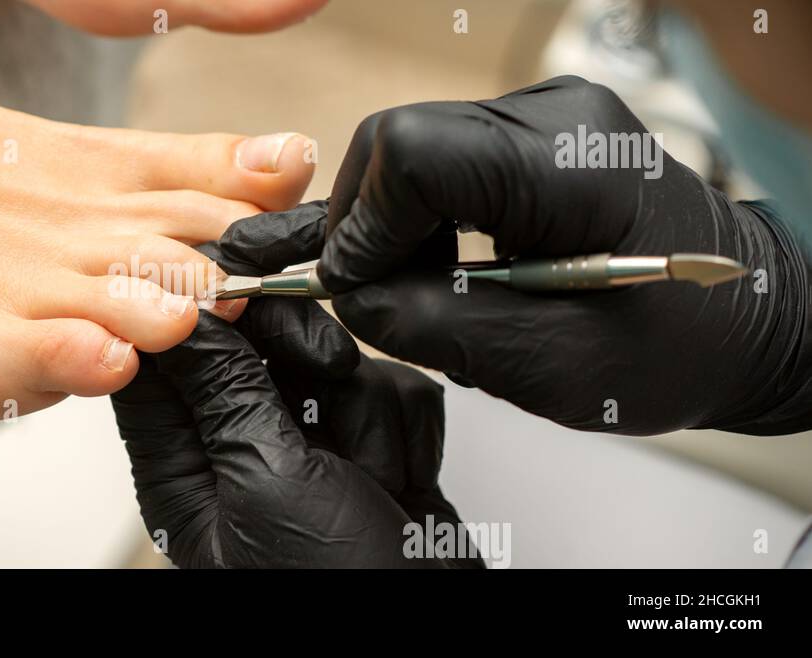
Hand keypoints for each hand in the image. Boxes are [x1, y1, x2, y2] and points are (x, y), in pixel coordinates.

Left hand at [110, 207, 479, 567]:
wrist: (433, 631)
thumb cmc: (332, 591)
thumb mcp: (265, 482)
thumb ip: (226, 390)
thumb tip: (187, 314)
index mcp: (186, 467)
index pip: (165, 360)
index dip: (197, 310)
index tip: (237, 277)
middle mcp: (240, 451)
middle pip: (254, 345)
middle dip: (302, 357)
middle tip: (325, 380)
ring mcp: (306, 448)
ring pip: (328, 360)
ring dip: (364, 407)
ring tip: (370, 469)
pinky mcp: (364, 448)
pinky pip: (384, 391)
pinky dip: (402, 430)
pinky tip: (400, 481)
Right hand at [315, 76, 811, 434]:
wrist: (746, 319)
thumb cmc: (675, 346)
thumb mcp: (547, 363)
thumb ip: (432, 324)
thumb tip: (349, 294)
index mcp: (569, 164)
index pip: (412, 155)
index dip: (363, 226)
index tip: (356, 290)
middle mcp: (554, 115)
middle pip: (398, 141)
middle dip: (366, 224)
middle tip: (373, 294)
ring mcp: (543, 114)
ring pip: (408, 148)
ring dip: (390, 222)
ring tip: (415, 287)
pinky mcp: (532, 132)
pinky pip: (439, 158)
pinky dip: (418, 215)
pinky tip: (440, 264)